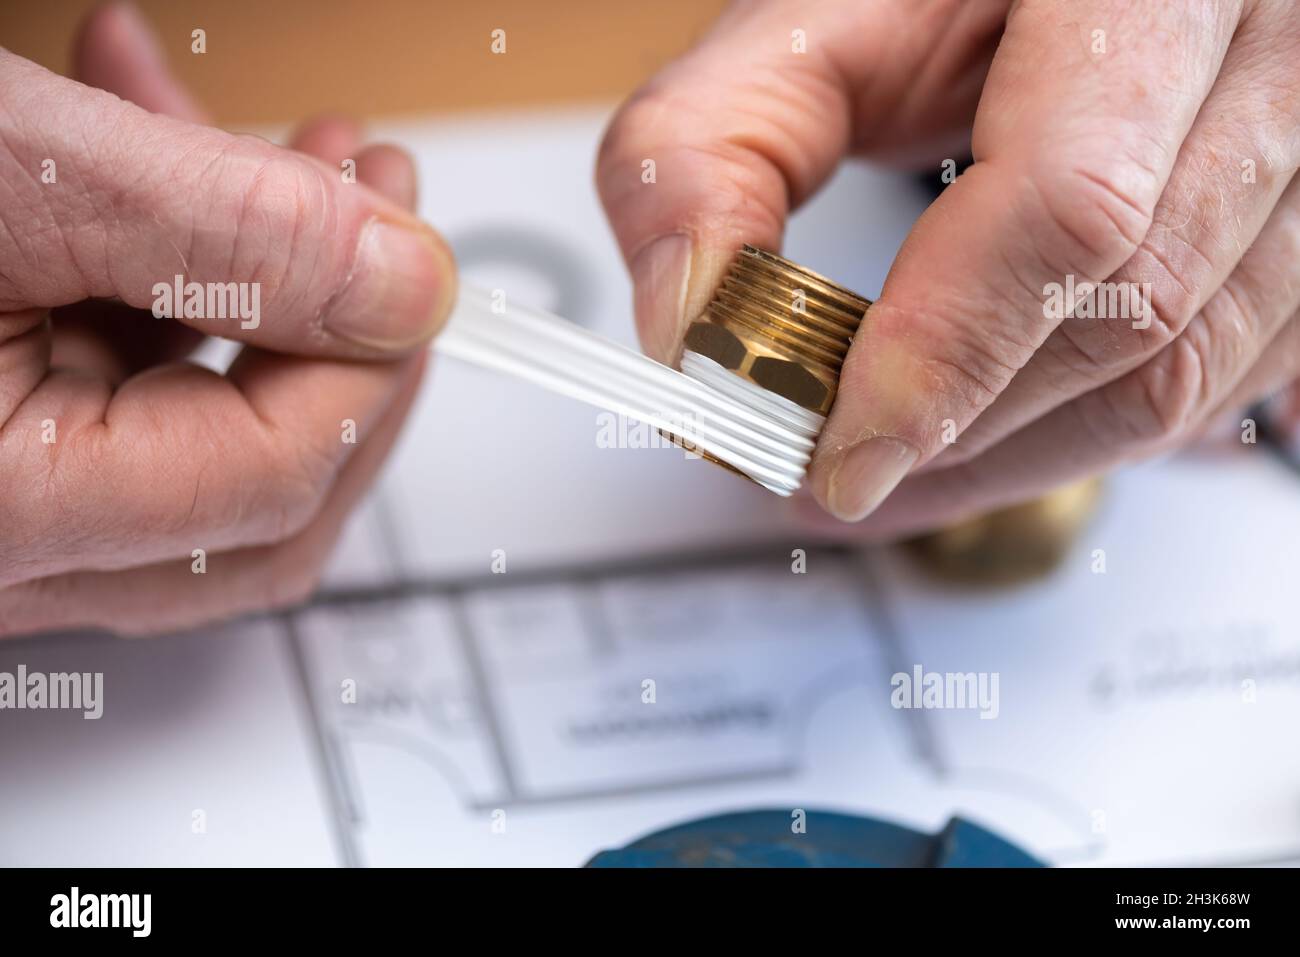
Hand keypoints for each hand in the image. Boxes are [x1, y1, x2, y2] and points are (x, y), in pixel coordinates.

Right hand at [0, 3, 454, 635]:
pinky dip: (177, 285)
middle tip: (374, 204)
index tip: (410, 248)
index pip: (268, 479)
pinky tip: (166, 168)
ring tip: (272, 148)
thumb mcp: (6, 174)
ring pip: (207, 435)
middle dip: (341, 334)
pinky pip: (134, 393)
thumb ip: (224, 237)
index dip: (371, 357)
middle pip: (265, 495)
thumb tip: (404, 283)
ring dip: (261, 287)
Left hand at [597, 0, 1299, 532]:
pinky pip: (1222, 382)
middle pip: (1137, 309)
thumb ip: (708, 149)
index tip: (845, 453)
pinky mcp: (1297, 235)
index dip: (947, 354)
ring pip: (1189, 372)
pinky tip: (989, 447)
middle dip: (969, 426)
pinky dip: (1089, 438)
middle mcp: (1264, 55)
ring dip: (1023, 455)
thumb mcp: (811, 27)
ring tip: (898, 475)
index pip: (1070, 205)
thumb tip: (683, 321)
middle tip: (840, 472)